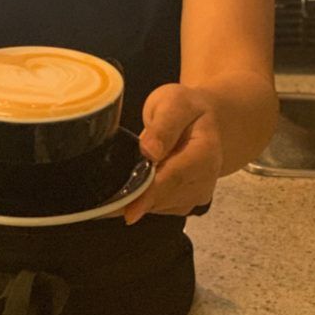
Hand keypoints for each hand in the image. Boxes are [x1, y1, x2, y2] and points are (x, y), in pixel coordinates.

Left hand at [121, 83, 222, 225]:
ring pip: (161, 206)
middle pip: (166, 196)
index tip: (128, 211)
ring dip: (138, 199)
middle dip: (136, 198)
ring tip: (121, 183)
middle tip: (108, 199)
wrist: (204, 119)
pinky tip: (136, 184)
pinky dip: (144, 201)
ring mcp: (198, 194)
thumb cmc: (186, 107)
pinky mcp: (188, 202)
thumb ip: (163, 125)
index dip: (150, 194)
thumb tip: (150, 151)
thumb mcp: (174, 103)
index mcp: (205, 151)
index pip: (175, 177)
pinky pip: (161, 208)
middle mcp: (206, 178)